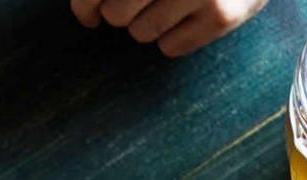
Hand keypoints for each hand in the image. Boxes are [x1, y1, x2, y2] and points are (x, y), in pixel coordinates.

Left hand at [70, 0, 268, 56]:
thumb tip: (88, 9)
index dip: (85, 5)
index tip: (88, 15)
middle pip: (116, 13)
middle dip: (121, 12)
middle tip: (137, 5)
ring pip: (141, 32)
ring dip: (148, 25)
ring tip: (170, 6)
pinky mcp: (221, 16)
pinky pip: (170, 47)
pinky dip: (173, 39)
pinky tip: (189, 17)